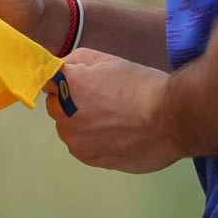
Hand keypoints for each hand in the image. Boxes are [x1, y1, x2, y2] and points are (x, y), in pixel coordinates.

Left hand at [41, 49, 181, 172]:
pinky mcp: (88, 158)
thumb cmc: (141, 85)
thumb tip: (59, 68)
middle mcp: (63, 112)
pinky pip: (82, 147)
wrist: (169, 118)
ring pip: (69, 128)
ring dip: (82, 124)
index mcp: (65, 84)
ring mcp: (74, 138)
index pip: (48, 81)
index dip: (65, 81)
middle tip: (104, 101)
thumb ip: (76, 61)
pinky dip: (93, 142)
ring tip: (114, 120)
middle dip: (71, 102)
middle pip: (56, 106)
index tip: (79, 83)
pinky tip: (116, 134)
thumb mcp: (107, 60)